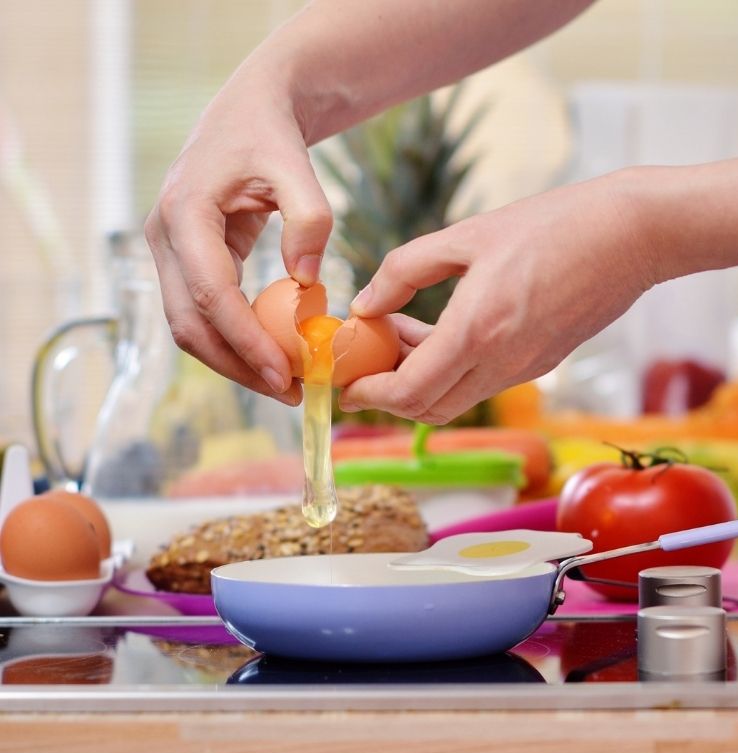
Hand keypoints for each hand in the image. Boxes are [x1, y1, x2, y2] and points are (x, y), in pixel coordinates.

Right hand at [144, 64, 329, 405]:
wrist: (249, 112)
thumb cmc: (271, 136)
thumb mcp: (297, 167)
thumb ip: (309, 219)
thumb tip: (307, 284)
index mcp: (185, 213)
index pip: (210, 294)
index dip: (245, 340)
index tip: (284, 374)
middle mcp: (164, 237)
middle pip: (189, 323)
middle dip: (237, 365)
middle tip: (289, 392)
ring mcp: (169, 251)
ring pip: (189, 326)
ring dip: (234, 360)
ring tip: (285, 383)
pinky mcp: (185, 261)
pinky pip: (203, 313)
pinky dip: (234, 340)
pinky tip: (273, 355)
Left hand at [341, 170, 660, 423]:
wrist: (632, 236)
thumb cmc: (553, 225)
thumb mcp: (467, 235)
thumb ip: (405, 271)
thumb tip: (365, 304)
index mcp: (479, 330)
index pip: (409, 392)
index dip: (369, 395)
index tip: (343, 380)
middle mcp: (503, 362)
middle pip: (428, 408)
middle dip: (387, 394)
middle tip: (364, 357)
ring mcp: (526, 368)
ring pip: (456, 399)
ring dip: (419, 380)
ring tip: (398, 333)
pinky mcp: (543, 362)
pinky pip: (483, 382)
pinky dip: (451, 371)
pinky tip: (439, 330)